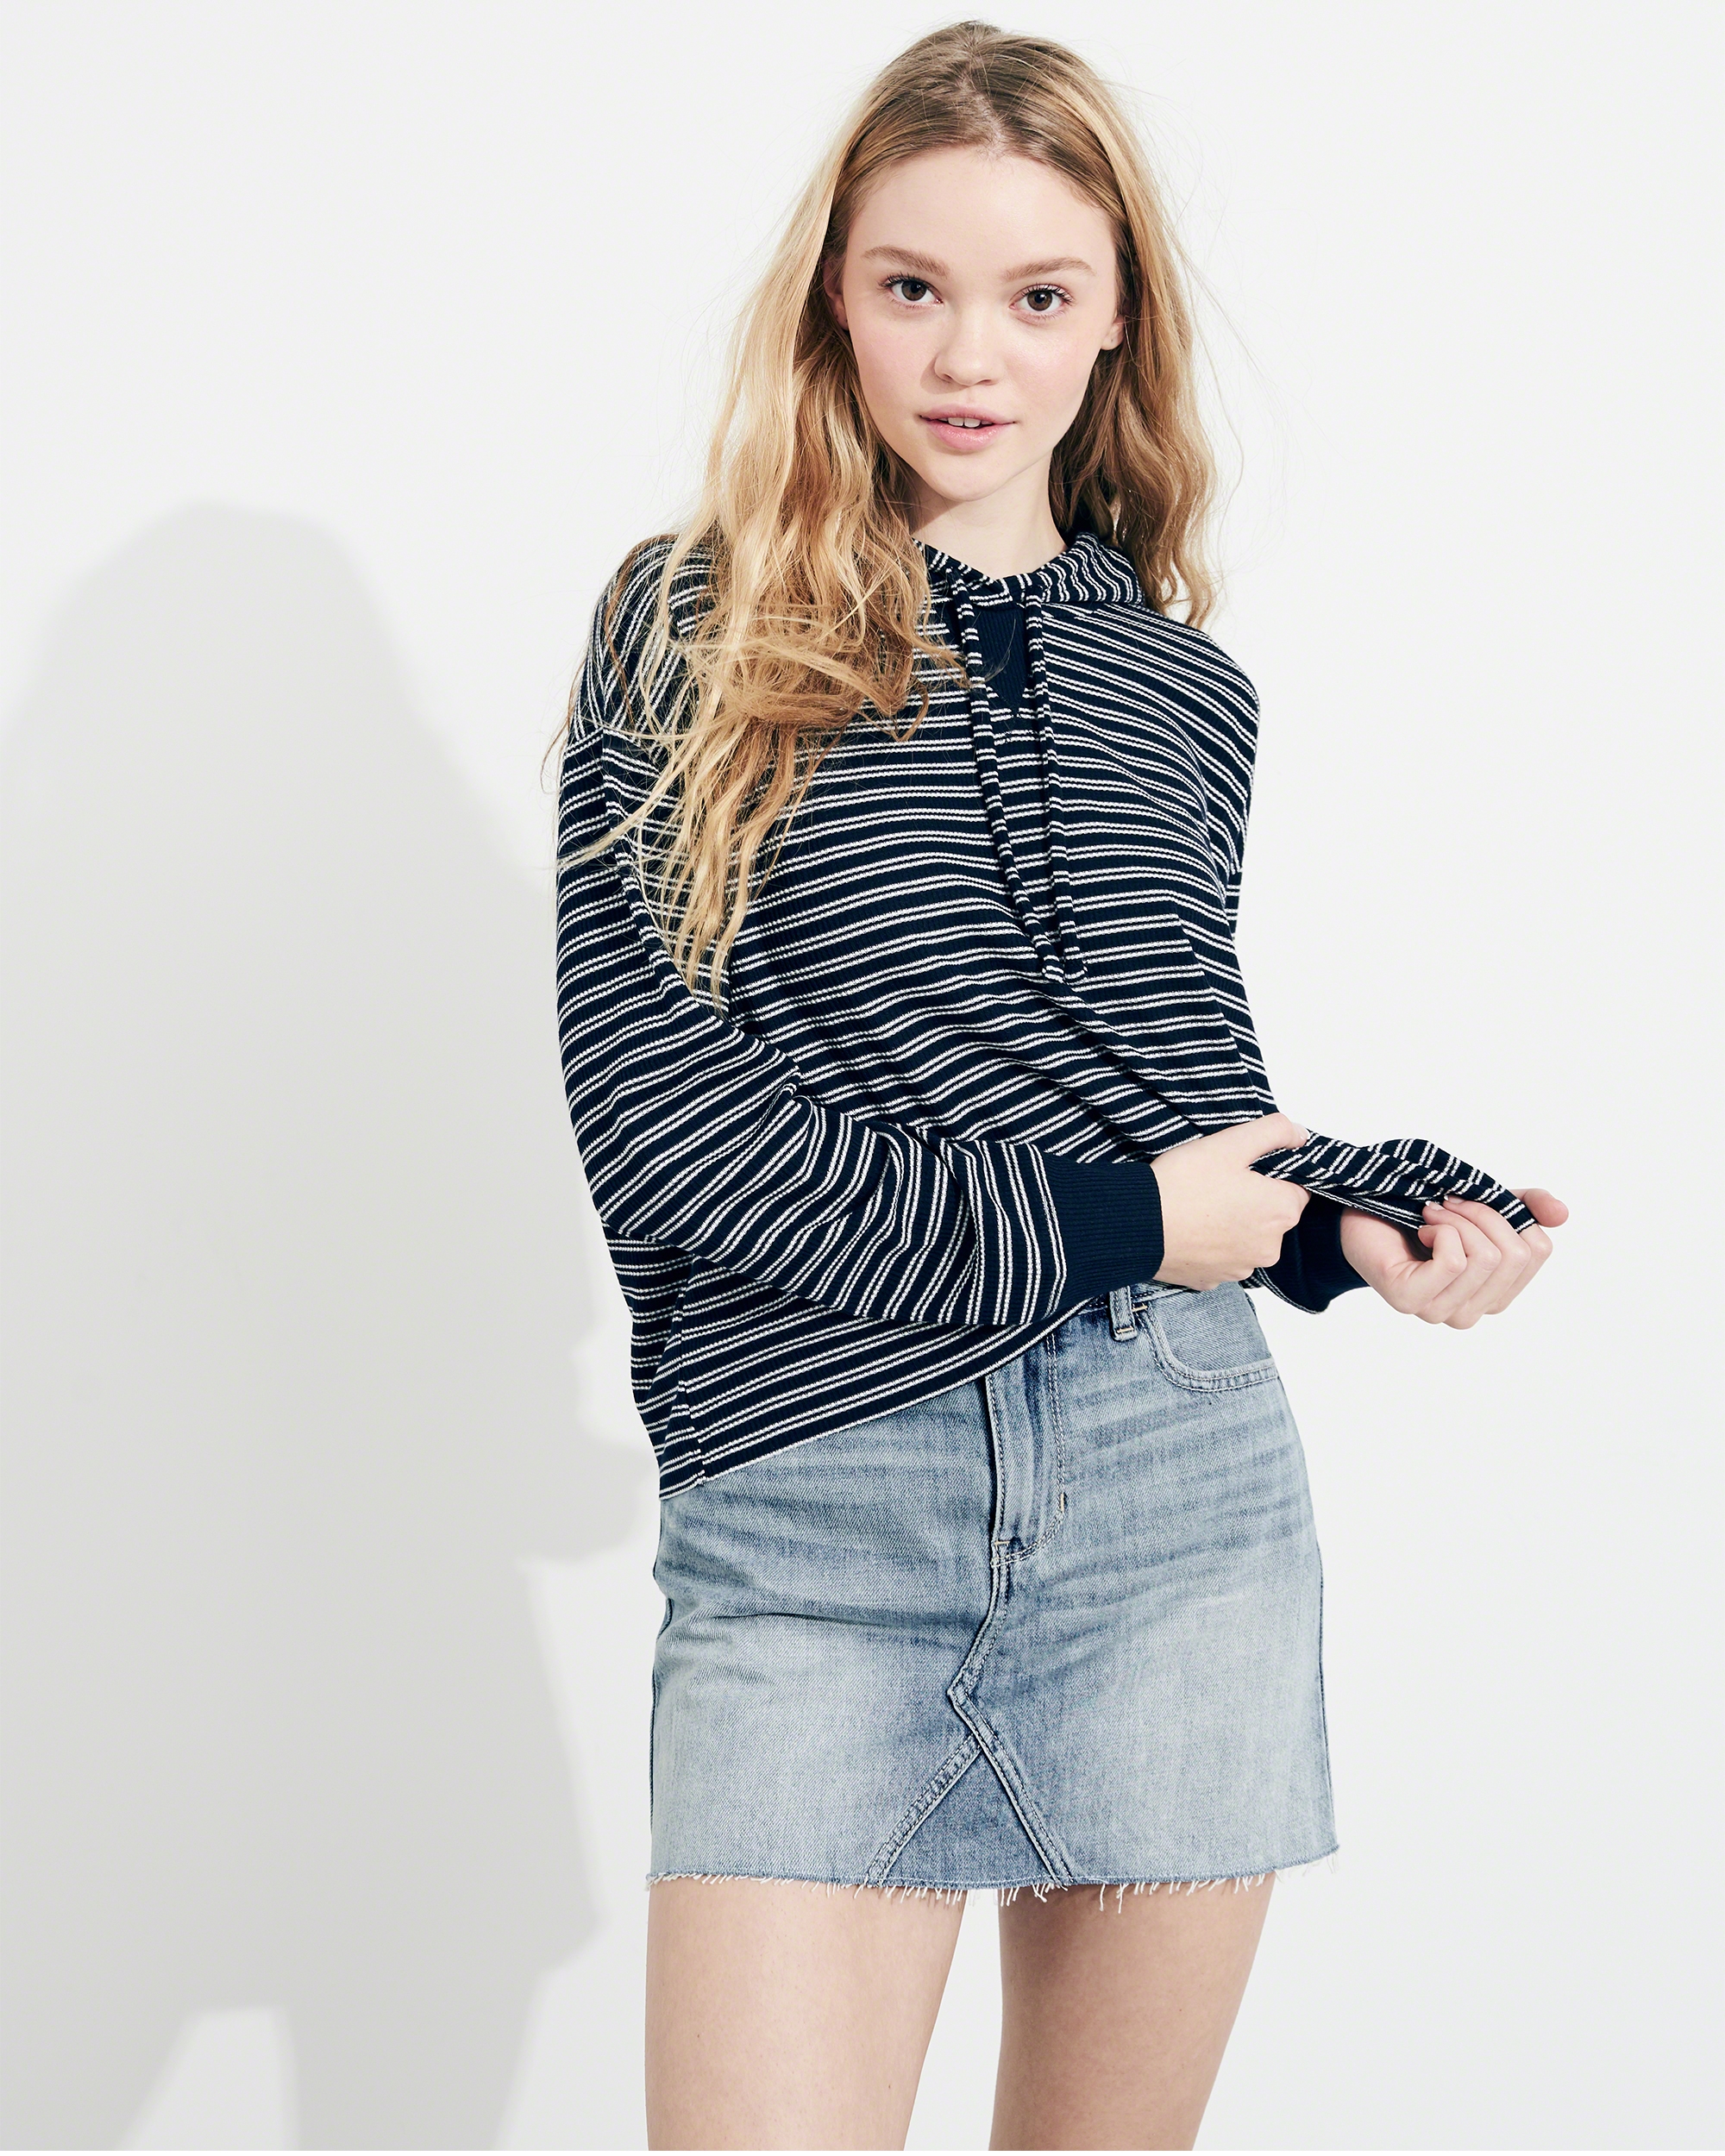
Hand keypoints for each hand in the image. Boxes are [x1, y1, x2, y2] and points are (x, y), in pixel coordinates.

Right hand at [1153, 1113, 1311, 1290]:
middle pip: (1271, 1216)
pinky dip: (1211, 1245)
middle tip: (1218, 1184)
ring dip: (1232, 1225)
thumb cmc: (1184, 1183)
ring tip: (1200, 1206)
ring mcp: (1240, 1268)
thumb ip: (1275, 1132)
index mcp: (1282, 1211)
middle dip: (1252, 1201)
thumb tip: (1299, 1135)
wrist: (1137, 1224)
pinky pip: (1221, 1257)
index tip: (1243, 1169)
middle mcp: (1269, 1247)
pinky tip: (1191, 1229)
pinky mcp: (1213, 1280)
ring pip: (1246, 1239)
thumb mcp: (1232, 1142)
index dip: (1270, 1176)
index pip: (1296, 1189)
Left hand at [1339, 1188, 1568, 1326]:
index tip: (1474, 1201)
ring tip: (1431, 1213)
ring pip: (1484, 1258)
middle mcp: (1472, 1310)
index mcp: (1496, 1292)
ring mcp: (1440, 1311)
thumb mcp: (1481, 1201)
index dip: (1511, 1214)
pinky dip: (1441, 1231)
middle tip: (1448, 1203)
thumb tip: (1562, 1214)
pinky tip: (1421, 1228)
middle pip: (1514, 1254)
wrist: (1361, 1209)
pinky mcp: (1410, 1301)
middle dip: (1484, 1213)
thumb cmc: (1420, 1210)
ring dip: (1458, 1220)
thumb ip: (1523, 1205)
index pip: (1538, 1251)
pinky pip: (1453, 1262)